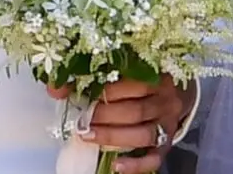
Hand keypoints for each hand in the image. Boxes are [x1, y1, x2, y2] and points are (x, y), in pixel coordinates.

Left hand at [48, 75, 194, 173]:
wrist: (178, 93)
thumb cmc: (145, 78)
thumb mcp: (127, 68)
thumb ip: (94, 73)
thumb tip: (55, 87)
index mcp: (158, 76)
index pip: (133, 84)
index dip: (106, 91)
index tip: (84, 94)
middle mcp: (167, 101)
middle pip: (135, 112)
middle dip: (105, 117)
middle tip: (82, 120)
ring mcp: (169, 124)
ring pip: (143, 135)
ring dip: (113, 137)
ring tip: (88, 136)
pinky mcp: (168, 144)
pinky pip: (153, 159)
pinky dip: (135, 165)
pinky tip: (116, 165)